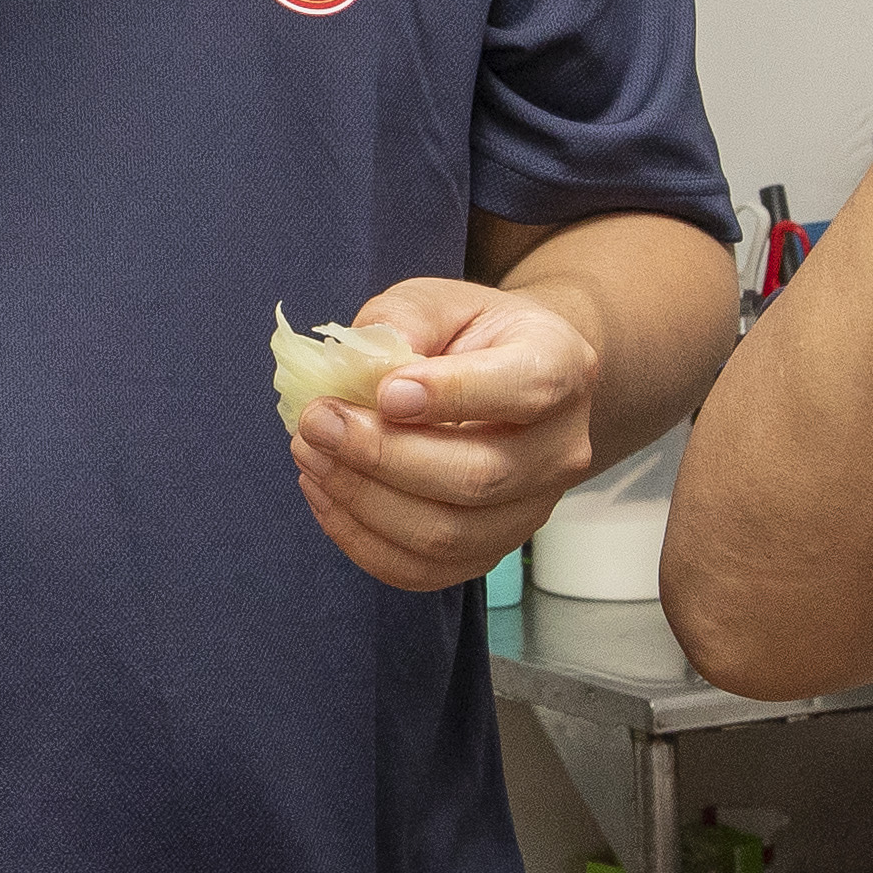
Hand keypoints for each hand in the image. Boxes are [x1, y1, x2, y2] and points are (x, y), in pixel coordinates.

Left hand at [290, 275, 603, 590]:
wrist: (503, 378)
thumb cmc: (467, 336)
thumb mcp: (438, 301)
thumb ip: (404, 319)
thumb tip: (364, 367)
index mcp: (562, 367)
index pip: (523, 390)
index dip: (452, 395)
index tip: (384, 391)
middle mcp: (560, 449)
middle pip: (478, 477)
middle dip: (382, 455)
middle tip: (317, 421)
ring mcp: (531, 510)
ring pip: (447, 535)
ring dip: (362, 500)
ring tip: (311, 454)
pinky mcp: (490, 552)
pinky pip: (422, 571)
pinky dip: (361, 538)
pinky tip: (325, 492)